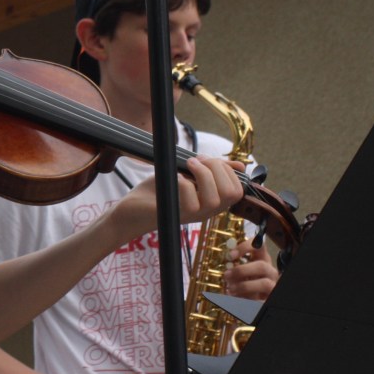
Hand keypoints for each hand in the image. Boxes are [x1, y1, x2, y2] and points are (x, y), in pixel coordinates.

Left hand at [112, 157, 243, 236]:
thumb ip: (211, 170)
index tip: (206, 159)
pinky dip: (183, 182)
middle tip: (196, 160)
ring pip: (214, 199)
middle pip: (231, 193)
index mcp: (214, 201)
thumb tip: (240, 166)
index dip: (226, 169)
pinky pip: (190, 198)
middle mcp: (207, 211)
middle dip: (217, 169)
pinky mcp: (177, 215)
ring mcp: (193, 215)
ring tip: (187, 165)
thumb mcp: (189, 174)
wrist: (134, 206)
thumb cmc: (161, 190)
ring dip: (202, 174)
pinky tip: (174, 178)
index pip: (238, 189)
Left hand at [223, 238, 278, 299]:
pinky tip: (237, 300)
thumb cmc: (247, 282)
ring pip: (264, 283)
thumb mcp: (241, 272)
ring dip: (244, 286)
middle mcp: (270, 271)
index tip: (230, 255)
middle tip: (226, 276)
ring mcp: (273, 285)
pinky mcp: (270, 299)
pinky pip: (261, 300)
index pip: (259, 245)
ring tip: (230, 290)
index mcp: (262, 259)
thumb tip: (225, 265)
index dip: (245, 247)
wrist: (258, 298)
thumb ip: (234, 266)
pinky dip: (248, 300)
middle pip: (261, 266)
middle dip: (241, 271)